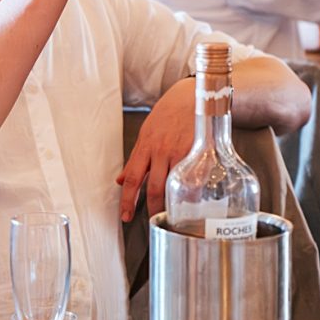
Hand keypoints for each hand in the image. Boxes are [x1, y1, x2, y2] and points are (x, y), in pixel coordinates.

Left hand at [117, 79, 193, 221]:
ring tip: (173, 217)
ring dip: (172, 205)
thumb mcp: (146, 133)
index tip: (125, 216)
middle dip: (151, 209)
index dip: (127, 199)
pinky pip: (195, 181)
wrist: (193, 97)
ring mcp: (181, 153)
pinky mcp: (199, 154)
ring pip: (174, 186)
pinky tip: (193, 203)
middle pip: (153, 187)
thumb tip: (120, 180)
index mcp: (146, 147)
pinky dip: (193, 195)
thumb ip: (135, 159)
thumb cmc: (169, 114)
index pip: (132, 178)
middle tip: (152, 222)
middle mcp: (162, 152)